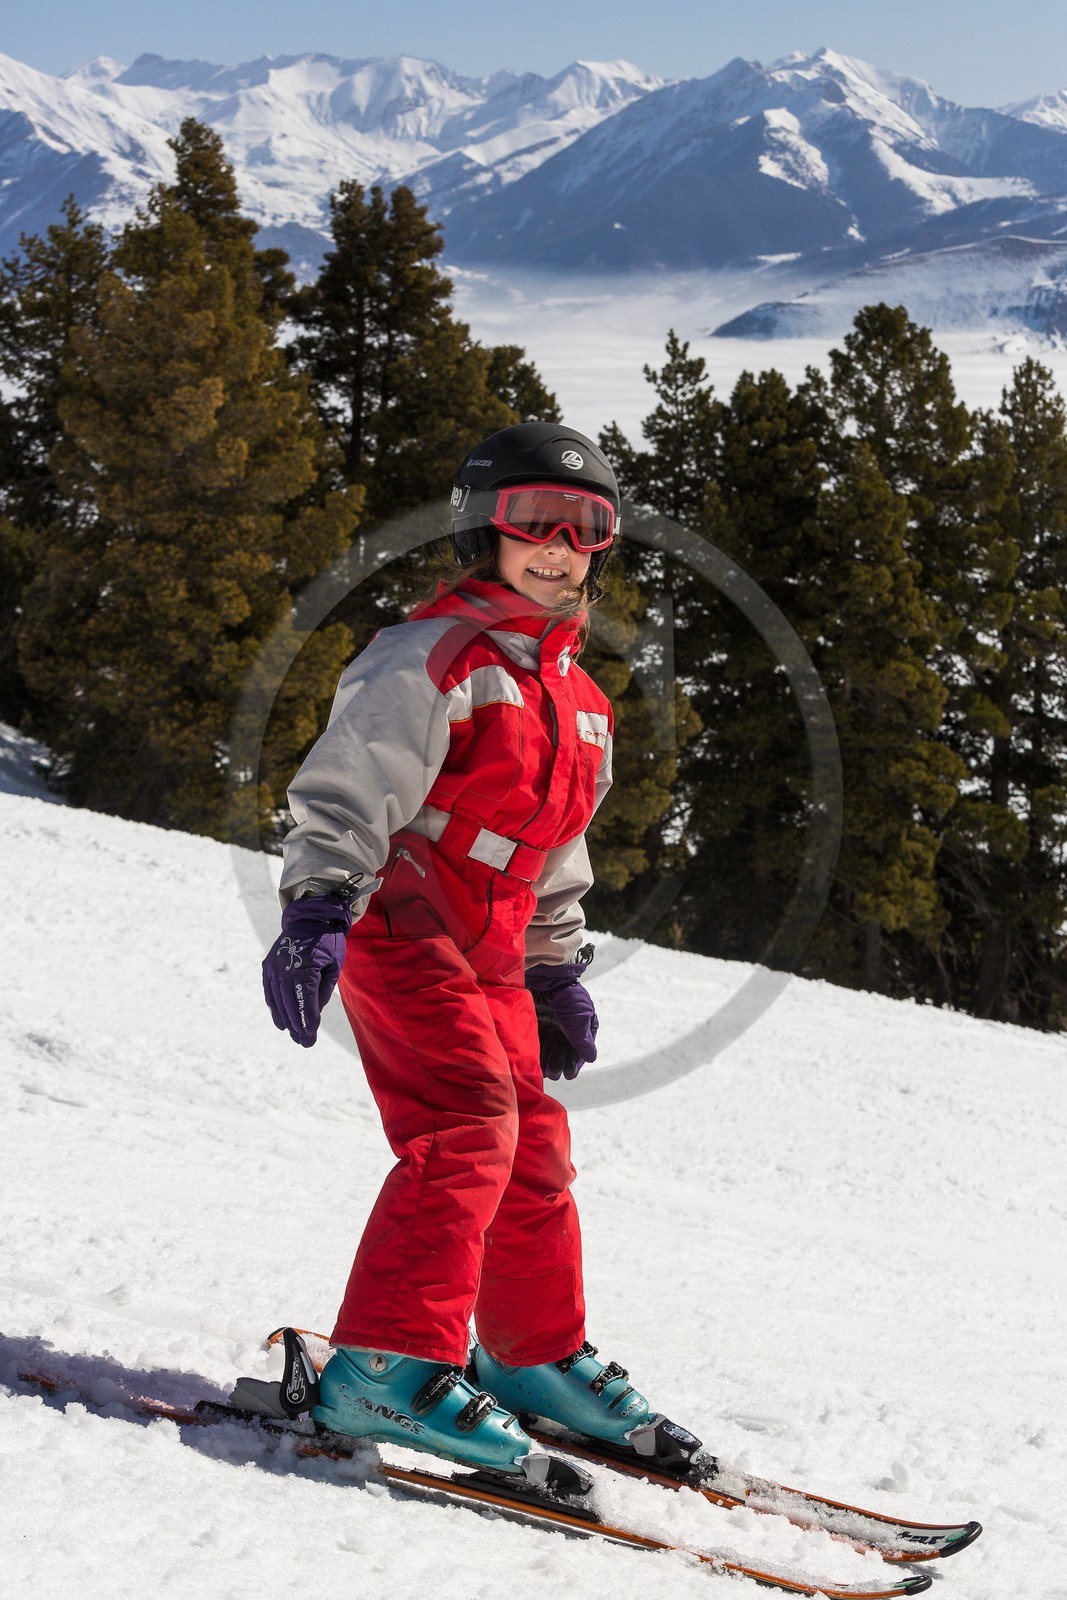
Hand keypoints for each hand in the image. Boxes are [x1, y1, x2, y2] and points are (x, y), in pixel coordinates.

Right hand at [262, 894, 351, 1047]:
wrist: (308, 919)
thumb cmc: (327, 942)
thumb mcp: (334, 965)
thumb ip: (324, 990)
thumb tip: (314, 1013)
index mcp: (305, 964)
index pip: (305, 998)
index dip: (308, 1019)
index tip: (311, 1036)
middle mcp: (285, 966)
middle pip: (290, 1002)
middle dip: (298, 1025)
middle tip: (305, 1042)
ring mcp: (274, 966)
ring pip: (278, 999)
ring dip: (286, 1020)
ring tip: (295, 1036)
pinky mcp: (268, 966)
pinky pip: (270, 991)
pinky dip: (275, 1007)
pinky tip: (282, 1022)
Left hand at [525, 946, 597, 1080]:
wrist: (545, 978)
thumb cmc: (567, 997)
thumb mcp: (579, 1020)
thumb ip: (583, 1040)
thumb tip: (591, 1058)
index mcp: (582, 1024)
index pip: (580, 1048)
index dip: (574, 1063)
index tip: (569, 1075)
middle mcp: (567, 1026)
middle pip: (564, 1050)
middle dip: (561, 1063)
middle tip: (556, 1074)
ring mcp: (551, 1024)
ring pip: (551, 1049)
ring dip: (550, 1061)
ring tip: (547, 1072)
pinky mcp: (537, 1023)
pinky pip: (539, 1043)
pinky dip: (539, 1054)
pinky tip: (537, 1065)